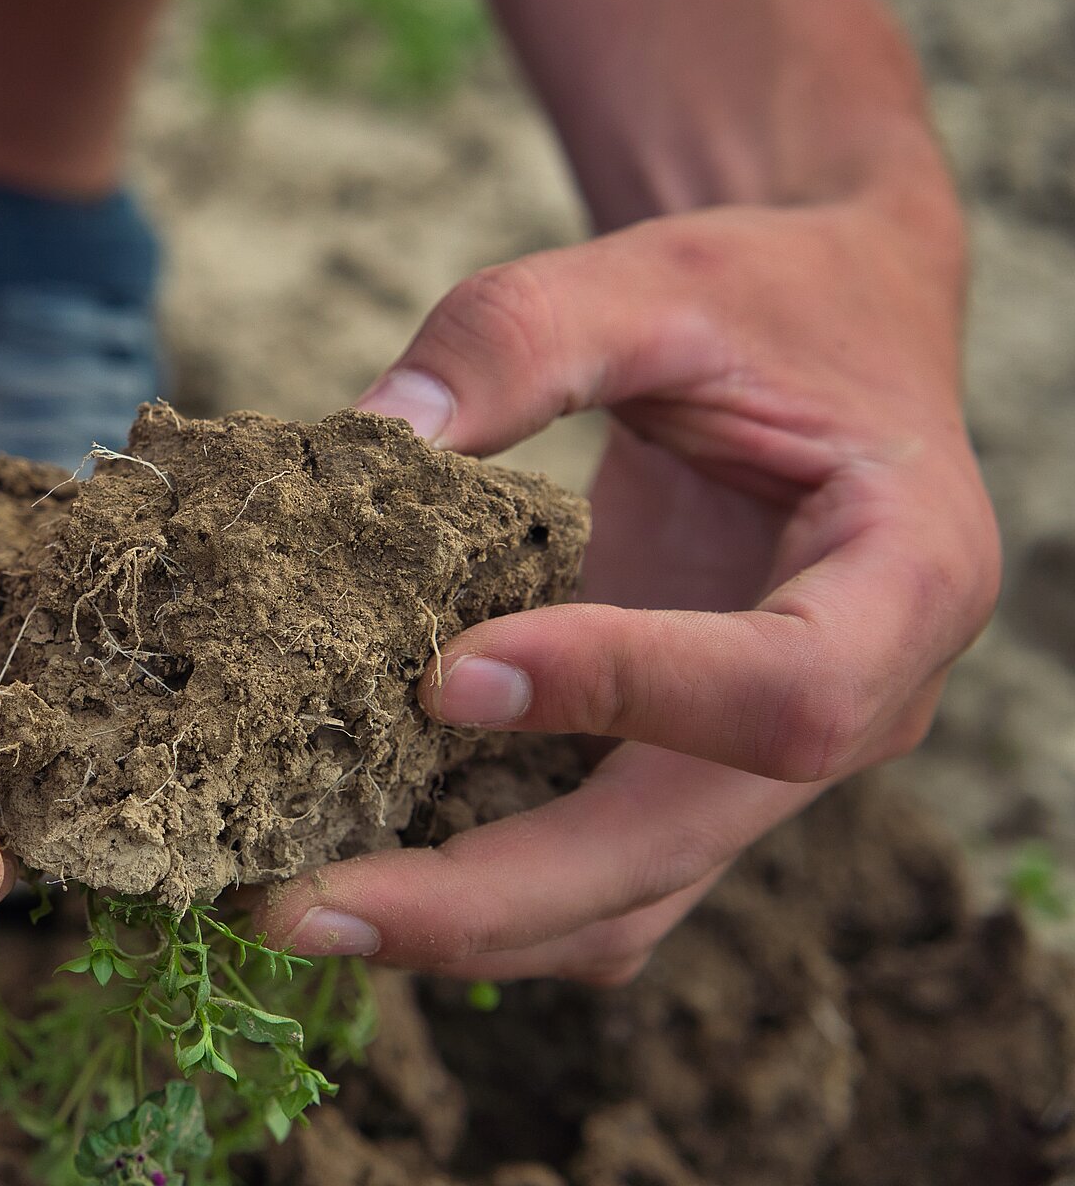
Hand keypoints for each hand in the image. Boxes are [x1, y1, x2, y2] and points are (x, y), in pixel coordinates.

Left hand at [256, 195, 997, 982]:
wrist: (821, 325)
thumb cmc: (762, 294)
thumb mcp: (656, 276)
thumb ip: (523, 335)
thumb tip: (373, 433)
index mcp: (905, 579)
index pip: (783, 691)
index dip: (622, 693)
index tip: (446, 675)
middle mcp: (856, 707)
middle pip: (672, 850)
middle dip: (482, 894)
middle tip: (297, 906)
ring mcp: (760, 762)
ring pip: (623, 900)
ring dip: (461, 922)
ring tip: (293, 909)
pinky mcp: (680, 772)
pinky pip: (583, 871)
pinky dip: (470, 885)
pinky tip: (347, 859)